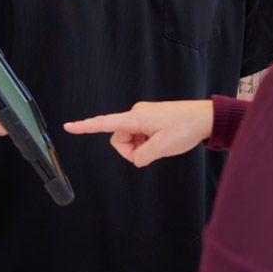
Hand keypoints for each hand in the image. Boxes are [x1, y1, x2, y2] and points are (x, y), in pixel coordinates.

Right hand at [64, 100, 213, 166]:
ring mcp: (144, 115)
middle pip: (120, 138)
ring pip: (131, 139)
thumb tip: (136, 158)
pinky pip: (140, 135)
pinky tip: (162, 140)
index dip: (85, 127)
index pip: (104, 123)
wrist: (204, 117)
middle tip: (153, 151)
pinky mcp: (151, 118)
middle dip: (132, 150)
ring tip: (161, 144)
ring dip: (142, 147)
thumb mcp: (162, 148)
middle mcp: (136, 113)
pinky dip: (148, 143)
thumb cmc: (185, 127)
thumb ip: (141, 157)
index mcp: (135, 118)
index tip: (68, 126)